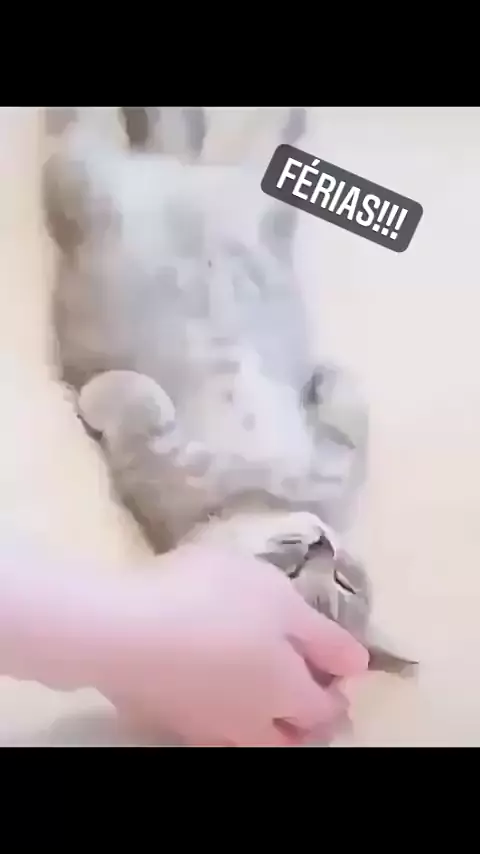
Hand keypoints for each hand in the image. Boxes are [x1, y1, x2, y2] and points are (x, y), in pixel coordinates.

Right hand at [98, 545, 368, 745]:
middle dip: (305, 724)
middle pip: (288, 740)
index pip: (324, 710)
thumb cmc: (212, 599)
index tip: (336, 672)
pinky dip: (220, 719)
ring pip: (246, 742)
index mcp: (284, 690)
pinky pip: (206, 731)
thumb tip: (359, 666)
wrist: (123, 628)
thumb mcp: (279, 598)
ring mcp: (203, 726)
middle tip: (305, 699)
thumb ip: (321, 635)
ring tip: (261, 702)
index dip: (337, 693)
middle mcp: (249, 721)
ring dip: (263, 727)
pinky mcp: (165, 719)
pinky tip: (211, 696)